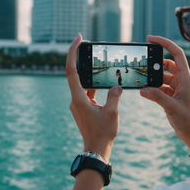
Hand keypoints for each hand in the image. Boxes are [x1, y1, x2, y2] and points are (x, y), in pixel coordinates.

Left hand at [66, 34, 121, 162]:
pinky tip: (108, 85)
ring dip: (93, 75)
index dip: (73, 52)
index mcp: (78, 97)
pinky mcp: (83, 108)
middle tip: (90, 45)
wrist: (96, 150)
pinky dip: (96, 86)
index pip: (72, 70)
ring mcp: (78, 104)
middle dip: (83, 59)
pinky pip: (88, 92)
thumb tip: (117, 85)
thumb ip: (114, 95)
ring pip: (84, 84)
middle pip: (76, 74)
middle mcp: (75, 99)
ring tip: (104, 66)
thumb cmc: (103, 133)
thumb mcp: (112, 112)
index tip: (78, 39)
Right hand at [140, 36, 189, 147]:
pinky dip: (152, 86)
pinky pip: (160, 85)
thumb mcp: (172, 108)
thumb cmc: (188, 120)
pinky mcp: (171, 95)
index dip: (164, 43)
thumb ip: (157, 97)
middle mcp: (182, 80)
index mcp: (186, 78)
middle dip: (154, 62)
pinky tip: (145, 89)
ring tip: (142, 78)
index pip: (176, 54)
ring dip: (153, 76)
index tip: (151, 39)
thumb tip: (143, 89)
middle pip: (167, 63)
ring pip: (162, 75)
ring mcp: (177, 87)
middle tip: (142, 62)